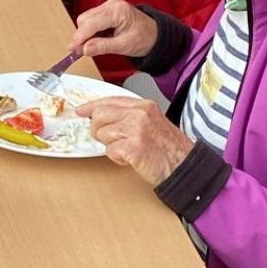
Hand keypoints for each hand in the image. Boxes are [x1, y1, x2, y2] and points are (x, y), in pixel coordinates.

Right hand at [71, 0, 157, 60]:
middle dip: (81, 36)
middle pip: (85, 19)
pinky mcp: (106, 9)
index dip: (80, 37)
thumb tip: (84, 49)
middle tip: (80, 51)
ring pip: (86, 19)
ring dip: (85, 34)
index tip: (72, 48)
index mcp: (117, 11)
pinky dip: (90, 31)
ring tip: (91, 46)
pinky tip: (96, 39)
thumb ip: (102, 47)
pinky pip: (91, 19)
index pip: (91, 23)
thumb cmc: (145, 38)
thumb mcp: (124, 46)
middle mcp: (111, 4)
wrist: (156, 35)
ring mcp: (108, 5)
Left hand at [76, 96, 193, 186]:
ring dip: (111, 146)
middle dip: (99, 130)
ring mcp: (136, 129)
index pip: (109, 100)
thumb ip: (129, 115)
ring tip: (129, 150)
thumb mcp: (151, 122)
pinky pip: (109, 150)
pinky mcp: (133, 147)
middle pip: (99, 116)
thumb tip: (100, 115)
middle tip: (113, 140)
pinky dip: (117, 158)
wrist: (185, 167)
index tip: (81, 111)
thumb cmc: (168, 149)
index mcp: (143, 105)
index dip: (92, 106)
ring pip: (102, 134)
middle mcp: (139, 114)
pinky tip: (131, 159)